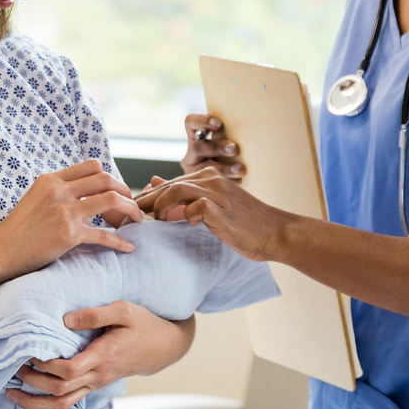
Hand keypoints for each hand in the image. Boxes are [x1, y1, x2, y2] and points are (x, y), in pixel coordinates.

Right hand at [0, 160, 139, 276]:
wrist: (0, 252)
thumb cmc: (18, 230)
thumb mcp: (35, 198)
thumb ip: (58, 191)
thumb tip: (84, 192)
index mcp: (51, 179)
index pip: (91, 166)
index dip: (109, 176)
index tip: (116, 190)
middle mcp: (59, 191)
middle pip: (105, 178)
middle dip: (125, 190)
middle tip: (132, 204)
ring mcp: (65, 211)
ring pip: (111, 199)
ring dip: (130, 209)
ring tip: (137, 219)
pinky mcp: (69, 234)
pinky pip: (104, 235)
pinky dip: (121, 241)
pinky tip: (129, 247)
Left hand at [5, 301, 194, 408]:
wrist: (164, 346)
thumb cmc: (144, 324)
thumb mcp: (124, 310)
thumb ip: (95, 314)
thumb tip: (65, 320)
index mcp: (104, 356)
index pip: (69, 369)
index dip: (46, 364)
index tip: (30, 350)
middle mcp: (98, 376)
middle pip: (60, 389)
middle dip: (33, 382)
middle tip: (14, 367)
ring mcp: (96, 384)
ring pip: (63, 404)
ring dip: (36, 403)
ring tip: (11, 395)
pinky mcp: (94, 386)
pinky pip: (71, 405)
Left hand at [148, 166, 292, 262]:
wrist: (275, 232)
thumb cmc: (244, 223)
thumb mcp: (212, 205)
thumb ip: (186, 194)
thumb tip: (154, 182)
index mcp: (207, 176)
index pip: (168, 184)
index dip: (148, 198)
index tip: (135, 213)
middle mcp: (210, 179)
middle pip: (168, 186)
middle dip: (146, 202)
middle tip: (133, 218)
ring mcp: (217, 193)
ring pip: (176, 191)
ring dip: (160, 207)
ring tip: (156, 221)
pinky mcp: (222, 209)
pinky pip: (195, 207)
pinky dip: (186, 216)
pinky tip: (188, 224)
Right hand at [181, 114, 244, 179]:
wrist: (223, 183)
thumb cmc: (228, 154)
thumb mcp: (223, 142)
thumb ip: (227, 135)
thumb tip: (247, 131)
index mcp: (195, 137)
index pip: (191, 122)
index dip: (203, 121)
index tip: (219, 124)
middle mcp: (191, 153)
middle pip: (198, 147)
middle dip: (217, 147)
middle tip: (234, 148)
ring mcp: (192, 170)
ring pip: (203, 168)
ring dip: (224, 168)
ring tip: (240, 169)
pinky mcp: (199, 185)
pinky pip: (210, 183)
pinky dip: (227, 181)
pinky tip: (239, 181)